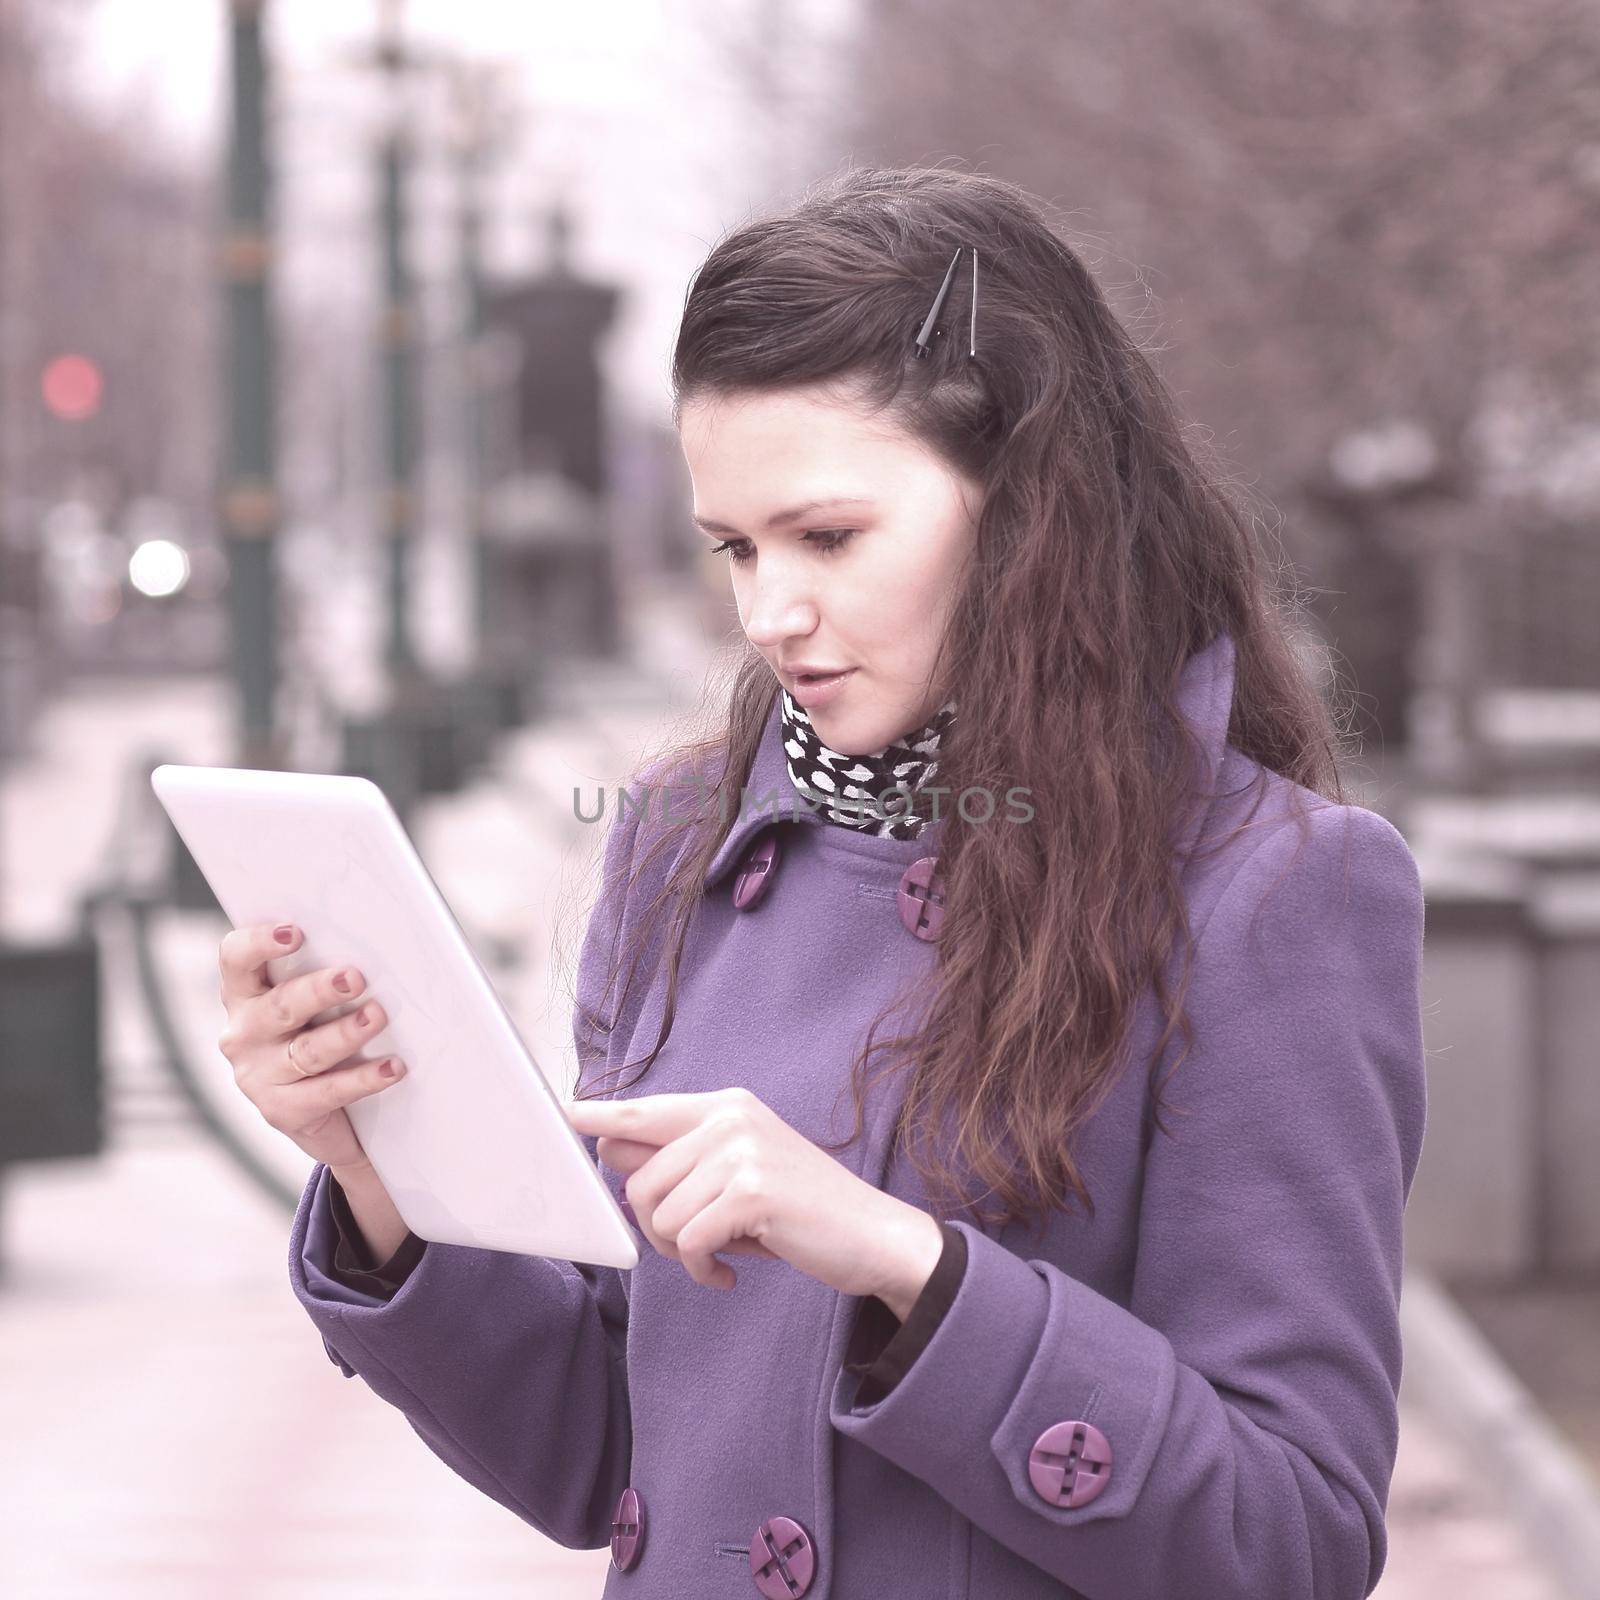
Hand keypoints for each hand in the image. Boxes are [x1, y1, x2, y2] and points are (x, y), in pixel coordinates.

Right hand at [217, 921, 404, 1173]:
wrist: (326, 1115)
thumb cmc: (322, 1033)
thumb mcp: (313, 1002)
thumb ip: (325, 969)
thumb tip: (375, 941)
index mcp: (246, 994)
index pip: (236, 959)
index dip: (259, 943)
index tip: (295, 932)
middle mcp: (243, 1033)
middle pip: (280, 1006)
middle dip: (319, 990)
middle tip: (356, 977)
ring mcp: (257, 1075)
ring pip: (306, 1051)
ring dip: (346, 1033)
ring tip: (378, 1017)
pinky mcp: (281, 1111)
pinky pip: (327, 1092)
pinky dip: (364, 1078)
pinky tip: (392, 1067)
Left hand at [563, 1087, 942, 1309]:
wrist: (872, 1237)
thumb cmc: (798, 1213)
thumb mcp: (737, 1177)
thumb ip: (679, 1160)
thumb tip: (608, 1147)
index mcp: (726, 1106)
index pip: (644, 1109)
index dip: (599, 1116)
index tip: (562, 1114)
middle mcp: (730, 1117)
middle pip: (640, 1179)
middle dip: (656, 1229)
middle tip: (699, 1247)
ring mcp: (742, 1150)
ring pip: (660, 1215)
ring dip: (683, 1253)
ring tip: (724, 1254)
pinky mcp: (753, 1190)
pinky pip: (689, 1240)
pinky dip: (703, 1270)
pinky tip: (731, 1274)